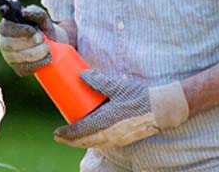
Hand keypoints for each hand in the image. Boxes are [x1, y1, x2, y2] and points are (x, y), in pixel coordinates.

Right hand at [0, 4, 66, 75]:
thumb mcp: (40, 16)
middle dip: (29, 42)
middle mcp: (4, 43)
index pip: (5, 29)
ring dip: (35, 53)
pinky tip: (46, 58)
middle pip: (10, 45)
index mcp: (6, 27)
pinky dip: (38, 63)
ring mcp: (10, 57)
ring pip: (18, 58)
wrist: (51, 42)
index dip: (20, 30)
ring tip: (46, 47)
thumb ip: (33, 12)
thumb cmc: (41, 27)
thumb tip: (24, 13)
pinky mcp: (18, 69)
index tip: (34, 30)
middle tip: (42, 38)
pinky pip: (25, 68)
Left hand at [54, 70, 188, 148]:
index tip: (56, 134)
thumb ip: (98, 81)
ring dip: (81, 141)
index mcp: (106, 123)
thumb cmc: (139, 97)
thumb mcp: (117, 86)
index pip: (81, 132)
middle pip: (85, 141)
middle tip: (59, 136)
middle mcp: (110, 134)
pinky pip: (103, 141)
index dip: (67, 134)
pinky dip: (92, 140)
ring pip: (94, 143)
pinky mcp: (123, 137)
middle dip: (71, 140)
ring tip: (71, 135)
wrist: (162, 109)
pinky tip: (90, 134)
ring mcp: (117, 138)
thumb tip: (80, 75)